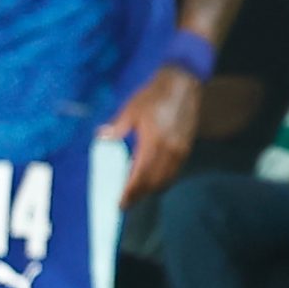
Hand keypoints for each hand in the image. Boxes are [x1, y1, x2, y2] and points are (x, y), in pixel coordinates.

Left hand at [101, 65, 203, 206]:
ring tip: (139, 193)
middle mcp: (169, 151)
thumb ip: (118, 127)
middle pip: (154, 183)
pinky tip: (154, 179)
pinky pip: (175, 172)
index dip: (130, 193)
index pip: (140, 176)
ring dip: (152, 189)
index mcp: (153, 142)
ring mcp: (180, 151)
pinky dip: (164, 180)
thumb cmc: (155, 95)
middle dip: (140, 195)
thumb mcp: (132, 109)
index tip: (121, 203)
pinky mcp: (186, 148)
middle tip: (127, 202)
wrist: (183, 83)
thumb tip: (102, 138)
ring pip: (166, 180)